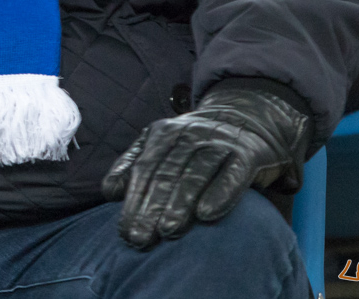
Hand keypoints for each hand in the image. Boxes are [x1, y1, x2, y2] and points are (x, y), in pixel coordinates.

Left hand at [101, 86, 310, 249]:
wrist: (248, 120)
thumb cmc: (197, 144)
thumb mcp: (161, 145)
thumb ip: (134, 165)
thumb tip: (109, 192)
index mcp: (163, 133)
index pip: (144, 168)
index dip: (133, 200)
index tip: (124, 231)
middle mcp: (189, 134)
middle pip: (166, 173)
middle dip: (151, 207)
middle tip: (140, 238)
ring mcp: (218, 142)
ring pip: (195, 173)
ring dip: (180, 204)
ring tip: (167, 231)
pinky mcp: (246, 154)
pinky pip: (232, 174)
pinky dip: (220, 194)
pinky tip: (207, 215)